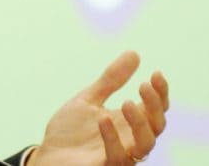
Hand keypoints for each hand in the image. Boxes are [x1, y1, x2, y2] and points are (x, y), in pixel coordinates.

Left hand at [27, 51, 168, 165]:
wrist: (47, 156)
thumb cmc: (70, 133)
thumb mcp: (89, 99)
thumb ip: (111, 80)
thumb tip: (134, 53)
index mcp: (129, 122)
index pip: (156, 108)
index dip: (161, 92)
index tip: (156, 73)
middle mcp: (130, 139)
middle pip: (157, 125)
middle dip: (155, 104)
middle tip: (143, 85)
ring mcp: (120, 155)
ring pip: (146, 144)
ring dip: (140, 122)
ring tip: (126, 102)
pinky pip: (117, 157)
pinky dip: (112, 138)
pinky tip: (102, 119)